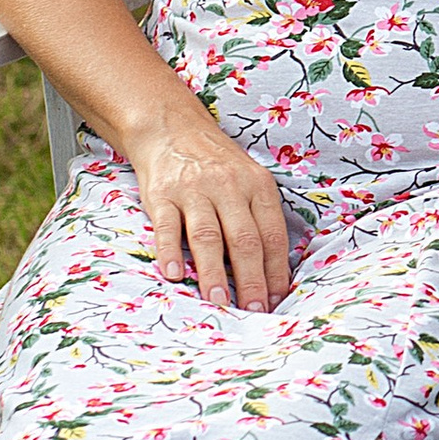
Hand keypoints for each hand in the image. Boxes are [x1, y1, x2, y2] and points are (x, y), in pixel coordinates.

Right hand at [116, 96, 293, 309]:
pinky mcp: (162, 194)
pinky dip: (169, 252)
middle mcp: (229, 187)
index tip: (276, 300)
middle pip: (245, 240)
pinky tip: (174, 275)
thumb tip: (271, 275)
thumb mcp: (249, 182)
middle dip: (251, 279)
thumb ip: (258, 220)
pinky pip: (167, 226)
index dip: (276, 270)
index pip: (273, 235)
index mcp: (257, 187)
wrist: (173, 128)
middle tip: (253, 311)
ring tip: (218, 302)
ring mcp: (194, 190)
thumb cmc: (217, 165)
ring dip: (213, 272)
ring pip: (208, 236)